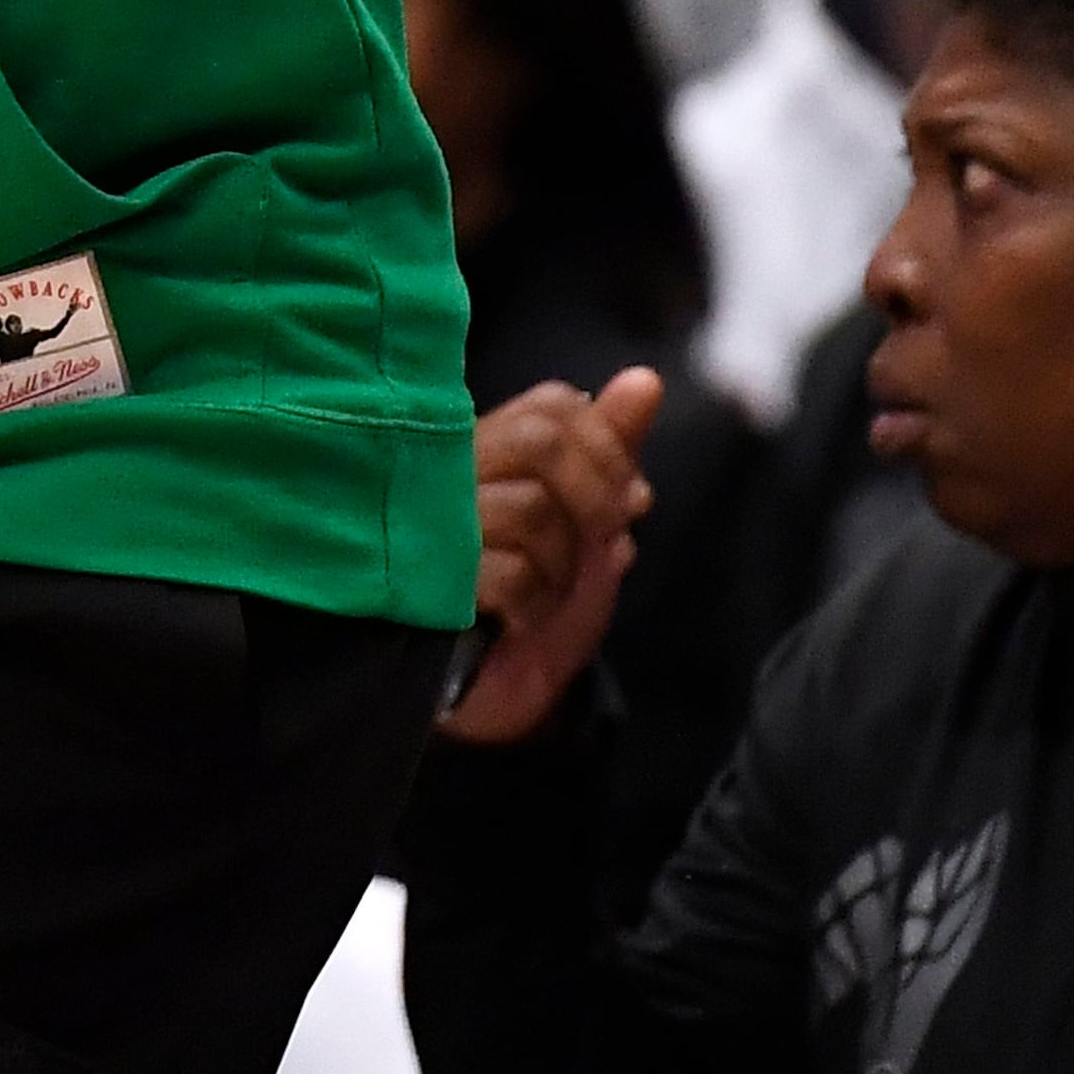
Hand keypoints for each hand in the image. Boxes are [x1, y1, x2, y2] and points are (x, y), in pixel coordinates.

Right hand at [448, 368, 661, 745]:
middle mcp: (449, 474)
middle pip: (540, 441)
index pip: (552, 405)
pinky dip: (537, 604)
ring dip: (565, 564)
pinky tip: (522, 621)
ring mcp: (432, 527)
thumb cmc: (540, 596)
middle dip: (595, 496)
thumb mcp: (591, 521)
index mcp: (487, 448)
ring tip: (551, 593)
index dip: (607, 447)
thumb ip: (612, 449)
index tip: (632, 499)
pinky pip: (508, 572)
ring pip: (530, 508)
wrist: (498, 695)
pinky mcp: (427, 584)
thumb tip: (646, 379)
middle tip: (605, 544)